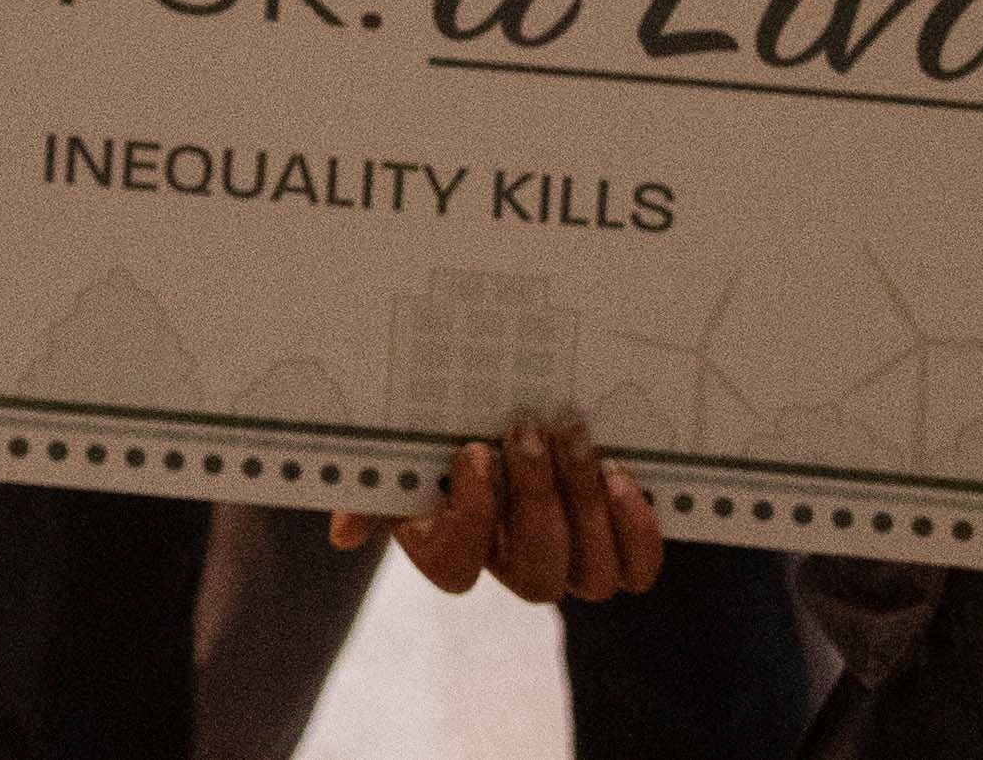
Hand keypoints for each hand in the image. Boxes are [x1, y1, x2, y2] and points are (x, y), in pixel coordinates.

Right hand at [333, 417, 662, 602]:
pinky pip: (637, 569)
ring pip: (591, 577)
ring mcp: (572, 560)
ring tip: (576, 439)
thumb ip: (373, 487)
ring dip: (585, 505)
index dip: (470, 519)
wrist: (512, 405)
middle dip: (535, 498)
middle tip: (528, 427)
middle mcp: (515, 564)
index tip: (472, 451)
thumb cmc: (447, 430)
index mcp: (454, 544)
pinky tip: (620, 476)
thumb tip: (345, 535)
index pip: (457, 568)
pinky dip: (635, 530)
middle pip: (536, 576)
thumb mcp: (402, 449)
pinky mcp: (619, 541)